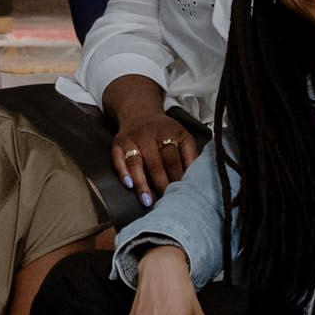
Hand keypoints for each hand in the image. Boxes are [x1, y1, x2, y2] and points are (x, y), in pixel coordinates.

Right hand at [100, 78, 201, 198]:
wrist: (139, 111)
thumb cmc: (165, 131)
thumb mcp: (182, 136)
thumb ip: (190, 155)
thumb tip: (197, 178)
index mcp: (169, 133)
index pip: (174, 158)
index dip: (178, 177)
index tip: (182, 194)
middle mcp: (149, 135)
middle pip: (156, 163)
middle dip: (162, 184)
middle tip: (167, 202)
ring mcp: (132, 139)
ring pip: (136, 163)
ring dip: (142, 183)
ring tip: (148, 201)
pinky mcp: (117, 144)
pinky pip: (117, 159)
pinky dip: (122, 172)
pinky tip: (128, 185)